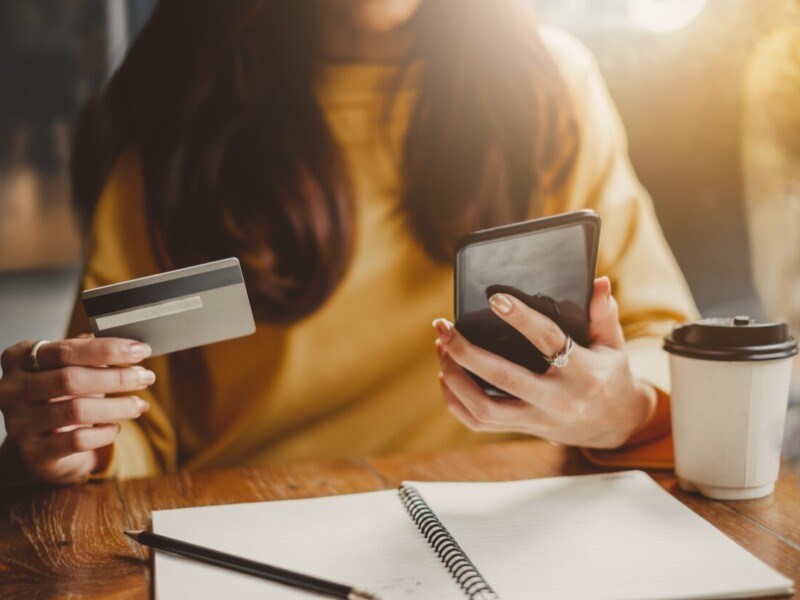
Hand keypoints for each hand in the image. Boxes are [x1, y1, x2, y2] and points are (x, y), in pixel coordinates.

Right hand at [0, 337, 154, 483]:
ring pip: (76, 410)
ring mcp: (19, 422)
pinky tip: (116, 427)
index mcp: (20, 358)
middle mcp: (12, 389)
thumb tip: (131, 346)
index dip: (107, 349)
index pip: (66, 350)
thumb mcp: (72, 367)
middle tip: (146, 377)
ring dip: (117, 406)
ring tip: (139, 404)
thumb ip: (94, 353)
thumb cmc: (61, 395)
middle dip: (116, 378)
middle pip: (70, 379)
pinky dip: (104, 433)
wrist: (44, 442)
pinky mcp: (35, 453)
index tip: (141, 350)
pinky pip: (78, 440)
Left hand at [434, 277, 656, 447]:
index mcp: (583, 373)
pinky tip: (445, 376)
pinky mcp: (523, 429)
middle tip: (443, 326)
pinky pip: (479, 423)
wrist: (615, 426)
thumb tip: (597, 281)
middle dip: (466, 351)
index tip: (495, 299)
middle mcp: (557, 400)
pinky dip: (456, 402)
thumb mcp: (614, 345)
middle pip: (503, 377)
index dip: (521, 319)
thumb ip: (603, 314)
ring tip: (442, 347)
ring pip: (484, 407)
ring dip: (455, 377)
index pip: (548, 341)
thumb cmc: (610, 376)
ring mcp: (537, 419)